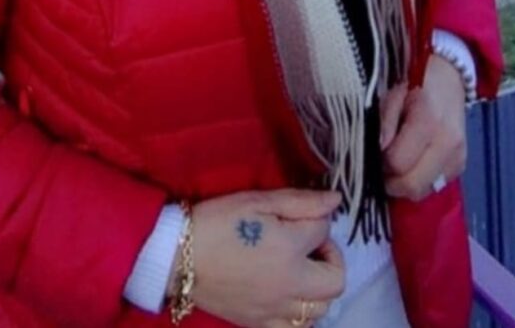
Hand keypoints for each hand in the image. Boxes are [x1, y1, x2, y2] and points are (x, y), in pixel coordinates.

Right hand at [175, 188, 344, 327]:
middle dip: (330, 258)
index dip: (316, 218)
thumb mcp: (257, 201)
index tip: (300, 215)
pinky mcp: (260, 324)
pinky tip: (285, 293)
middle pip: (336, 280)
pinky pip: (296, 327)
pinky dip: (300, 312)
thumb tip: (336, 200)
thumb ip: (301, 202)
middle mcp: (290, 285)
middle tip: (308, 244)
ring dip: (318, 287)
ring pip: (321, 309)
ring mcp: (276, 310)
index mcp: (289, 249)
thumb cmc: (218, 221)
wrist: (178, 256)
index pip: (325, 231)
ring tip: (298, 269)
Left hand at [380, 54, 466, 200]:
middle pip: (413, 186)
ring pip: (424, 191)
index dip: (381, 164)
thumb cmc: (414, 85)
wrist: (448, 77)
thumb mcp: (392, 95)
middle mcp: (447, 144)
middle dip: (392, 182)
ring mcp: (458, 157)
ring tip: (396, 164)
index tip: (374, 154)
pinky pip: (435, 186)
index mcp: (427, 122)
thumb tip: (377, 152)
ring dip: (406, 184)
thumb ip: (384, 123)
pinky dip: (420, 180)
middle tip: (381, 167)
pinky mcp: (461, 165)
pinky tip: (413, 163)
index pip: (398, 163)